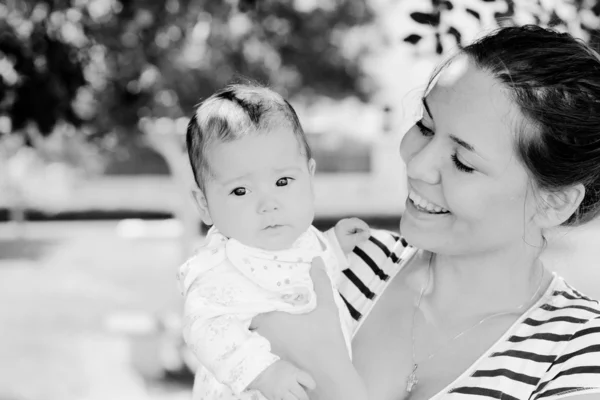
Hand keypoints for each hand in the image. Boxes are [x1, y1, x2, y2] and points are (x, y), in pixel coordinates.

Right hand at [248, 360, 315, 399]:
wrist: (259, 371)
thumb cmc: (276, 368)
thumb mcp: (290, 367)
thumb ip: (298, 375)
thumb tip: (307, 386)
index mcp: (294, 373)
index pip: (310, 382)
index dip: (311, 385)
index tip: (309, 386)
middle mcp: (288, 383)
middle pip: (303, 396)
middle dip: (304, 397)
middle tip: (302, 395)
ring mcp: (281, 392)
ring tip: (295, 397)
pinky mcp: (275, 399)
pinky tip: (286, 397)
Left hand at [253, 258, 358, 399]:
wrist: (329, 375)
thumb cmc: (327, 341)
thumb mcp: (326, 308)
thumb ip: (321, 283)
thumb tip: (316, 260)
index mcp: (271, 319)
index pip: (252, 302)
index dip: (253, 295)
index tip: (257, 287)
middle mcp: (263, 335)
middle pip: (251, 317)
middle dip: (255, 309)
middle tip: (265, 300)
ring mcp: (266, 349)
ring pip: (255, 332)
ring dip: (259, 325)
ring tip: (271, 315)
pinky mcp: (271, 361)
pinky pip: (261, 345)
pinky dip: (264, 339)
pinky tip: (277, 334)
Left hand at [334, 217, 370, 253]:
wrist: (331, 250)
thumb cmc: (340, 246)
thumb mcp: (351, 242)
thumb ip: (360, 237)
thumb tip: (368, 233)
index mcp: (344, 224)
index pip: (358, 222)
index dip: (365, 227)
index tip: (369, 234)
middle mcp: (343, 222)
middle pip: (357, 221)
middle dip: (363, 227)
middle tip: (366, 235)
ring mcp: (343, 224)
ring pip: (355, 223)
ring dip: (360, 229)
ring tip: (362, 236)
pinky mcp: (343, 227)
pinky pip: (352, 226)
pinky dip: (356, 230)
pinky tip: (358, 235)